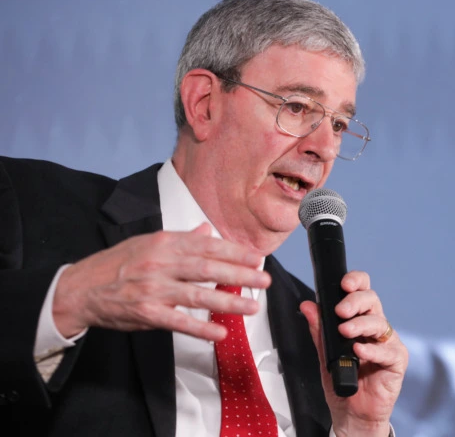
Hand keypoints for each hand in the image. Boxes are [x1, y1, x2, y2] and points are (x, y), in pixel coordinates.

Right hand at [53, 223, 270, 340]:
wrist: (82, 288)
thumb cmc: (119, 263)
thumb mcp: (148, 242)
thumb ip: (181, 238)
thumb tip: (207, 230)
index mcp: (164, 243)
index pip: (207, 246)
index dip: (234, 252)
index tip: (256, 257)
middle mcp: (161, 263)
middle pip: (208, 268)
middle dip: (240, 274)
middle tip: (264, 279)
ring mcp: (154, 288)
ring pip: (198, 294)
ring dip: (228, 302)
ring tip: (252, 306)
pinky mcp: (147, 312)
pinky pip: (179, 321)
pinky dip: (201, 328)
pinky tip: (220, 333)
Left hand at [300, 271, 407, 436]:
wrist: (351, 413)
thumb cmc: (342, 382)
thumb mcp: (324, 354)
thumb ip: (319, 330)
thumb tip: (308, 306)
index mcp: (360, 320)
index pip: (362, 291)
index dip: (356, 282)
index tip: (344, 284)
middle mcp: (375, 328)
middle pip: (372, 300)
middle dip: (355, 301)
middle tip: (340, 311)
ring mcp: (387, 343)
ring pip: (379, 322)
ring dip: (360, 325)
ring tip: (345, 332)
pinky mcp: (396, 361)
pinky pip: (387, 350)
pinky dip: (371, 349)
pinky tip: (359, 350)